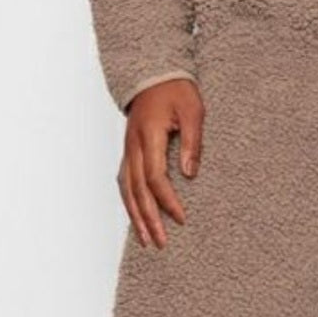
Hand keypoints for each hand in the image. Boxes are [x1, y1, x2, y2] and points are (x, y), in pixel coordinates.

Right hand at [117, 78, 204, 249]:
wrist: (154, 73)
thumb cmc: (176, 89)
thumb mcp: (193, 110)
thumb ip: (192, 141)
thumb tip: (189, 174)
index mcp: (149, 136)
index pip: (155, 177)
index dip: (168, 200)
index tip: (182, 218)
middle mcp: (133, 146)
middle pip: (137, 190)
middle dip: (149, 218)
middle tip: (161, 243)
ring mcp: (128, 148)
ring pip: (127, 189)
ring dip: (136, 216)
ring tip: (146, 240)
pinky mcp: (128, 149)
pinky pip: (125, 180)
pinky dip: (129, 201)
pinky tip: (137, 215)